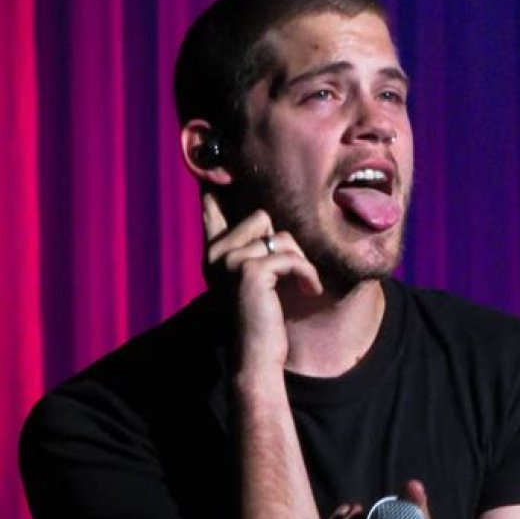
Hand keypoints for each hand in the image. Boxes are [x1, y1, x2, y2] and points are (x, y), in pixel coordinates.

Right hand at [202, 191, 322, 371]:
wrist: (257, 359)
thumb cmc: (263, 321)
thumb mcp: (256, 280)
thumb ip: (255, 248)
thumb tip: (270, 216)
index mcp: (214, 252)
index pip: (212, 205)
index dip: (215, 182)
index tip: (212, 159)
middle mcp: (214, 253)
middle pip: (263, 217)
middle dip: (287, 246)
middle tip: (291, 275)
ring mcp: (228, 261)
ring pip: (282, 237)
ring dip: (300, 262)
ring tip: (299, 286)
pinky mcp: (248, 272)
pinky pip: (291, 256)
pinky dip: (307, 274)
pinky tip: (307, 291)